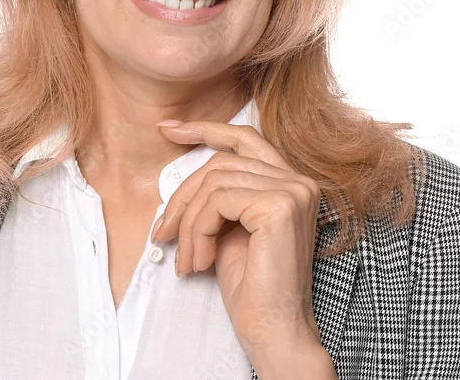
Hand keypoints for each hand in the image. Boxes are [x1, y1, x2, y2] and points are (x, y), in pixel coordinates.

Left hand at [150, 117, 328, 369]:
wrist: (272, 330)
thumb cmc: (251, 286)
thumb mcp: (228, 227)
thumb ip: (217, 195)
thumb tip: (177, 178)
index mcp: (290, 182)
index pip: (244, 137)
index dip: (205, 129)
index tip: (168, 129)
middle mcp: (298, 181)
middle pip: (220, 163)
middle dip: (183, 197)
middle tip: (162, 233)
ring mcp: (292, 190)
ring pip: (213, 183)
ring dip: (188, 223)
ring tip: (186, 258)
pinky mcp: (279, 206)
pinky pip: (216, 200)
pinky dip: (196, 231)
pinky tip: (199, 260)